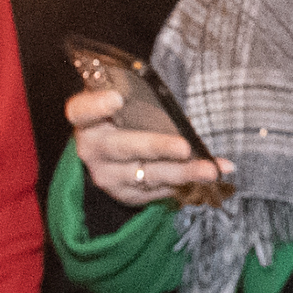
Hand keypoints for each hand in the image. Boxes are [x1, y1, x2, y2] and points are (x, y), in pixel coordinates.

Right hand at [62, 86, 228, 206]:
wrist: (108, 157)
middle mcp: (93, 150)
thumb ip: (142, 102)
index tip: (117, 98)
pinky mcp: (127, 194)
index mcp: (87, 120)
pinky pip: (159, 190)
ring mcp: (109, 176)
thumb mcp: (122, 104)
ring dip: (183, 172)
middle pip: (123, 147)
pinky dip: (187, 183)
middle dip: (157, 147)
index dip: (96, 106)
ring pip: (148, 174)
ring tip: (211, 170)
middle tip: (185, 147)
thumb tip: (184, 115)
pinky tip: (209, 176)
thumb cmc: (122, 118)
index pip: (81, 111)